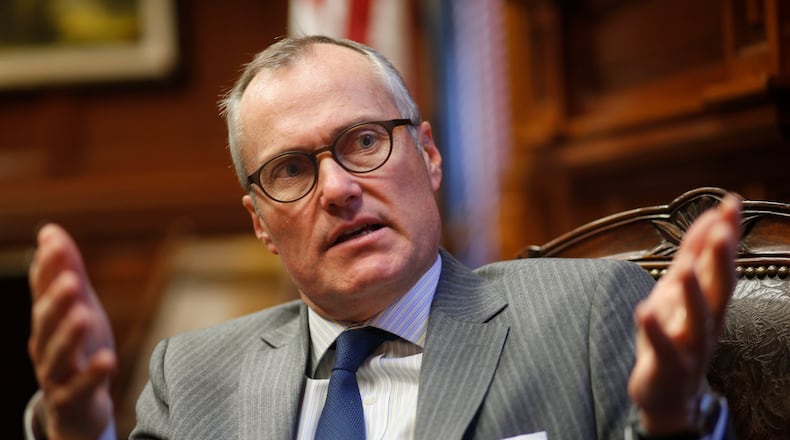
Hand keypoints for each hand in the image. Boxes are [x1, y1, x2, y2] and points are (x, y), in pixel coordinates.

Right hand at [28, 224, 116, 439]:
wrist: (77, 407)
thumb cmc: (78, 349)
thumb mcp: (78, 307)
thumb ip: (67, 272)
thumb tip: (50, 231)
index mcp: (47, 320)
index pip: (43, 291)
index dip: (48, 267)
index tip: (53, 241)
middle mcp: (45, 345)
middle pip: (46, 321)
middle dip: (56, 300)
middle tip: (71, 279)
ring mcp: (55, 374)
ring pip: (57, 354)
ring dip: (69, 334)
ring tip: (85, 315)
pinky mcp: (71, 398)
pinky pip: (80, 386)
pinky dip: (92, 374)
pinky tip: (108, 360)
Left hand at [628, 194, 740, 433]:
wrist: (668, 391)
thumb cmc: (675, 334)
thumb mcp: (680, 290)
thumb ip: (694, 256)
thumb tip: (712, 217)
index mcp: (709, 299)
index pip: (720, 262)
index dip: (726, 233)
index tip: (731, 202)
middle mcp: (707, 320)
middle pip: (718, 288)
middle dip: (720, 260)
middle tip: (723, 230)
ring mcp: (690, 344)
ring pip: (697, 318)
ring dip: (693, 294)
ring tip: (686, 271)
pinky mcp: (669, 364)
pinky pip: (662, 346)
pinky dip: (654, 329)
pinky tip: (643, 311)